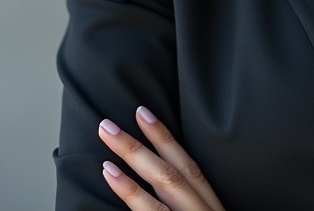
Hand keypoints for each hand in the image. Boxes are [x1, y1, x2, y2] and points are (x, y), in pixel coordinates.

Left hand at [98, 107, 225, 210]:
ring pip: (165, 180)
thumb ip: (182, 204)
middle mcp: (201, 206)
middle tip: (108, 122)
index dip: (165, 137)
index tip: (142, 112)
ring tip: (107, 135)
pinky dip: (131, 191)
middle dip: (144, 138)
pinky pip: (152, 210)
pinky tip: (111, 173)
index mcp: (207, 203)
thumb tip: (156, 184)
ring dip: (134, 154)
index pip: (188, 164)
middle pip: (174, 167)